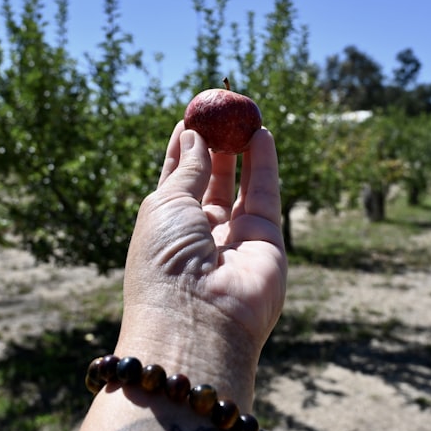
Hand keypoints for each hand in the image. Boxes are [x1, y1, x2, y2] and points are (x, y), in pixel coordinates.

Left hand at [115, 121, 286, 405]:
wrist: (196, 320)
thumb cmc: (164, 262)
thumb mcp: (165, 205)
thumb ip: (187, 169)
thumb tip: (195, 136)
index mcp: (165, 228)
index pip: (176, 181)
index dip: (184, 149)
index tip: (191, 117)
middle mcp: (200, 235)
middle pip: (211, 181)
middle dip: (216, 145)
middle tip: (221, 110)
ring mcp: (234, 240)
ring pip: (241, 186)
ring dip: (241, 150)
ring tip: (242, 115)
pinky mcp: (267, 242)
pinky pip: (265, 196)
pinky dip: (265, 165)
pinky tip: (261, 134)